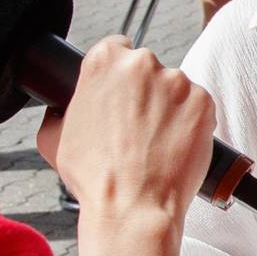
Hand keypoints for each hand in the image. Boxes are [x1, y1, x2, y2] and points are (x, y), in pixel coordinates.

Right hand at [37, 37, 215, 222]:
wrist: (132, 208)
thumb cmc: (94, 178)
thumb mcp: (53, 139)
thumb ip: (58, 112)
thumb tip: (58, 109)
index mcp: (103, 60)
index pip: (116, 48)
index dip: (118, 74)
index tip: (121, 94)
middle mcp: (141, 63)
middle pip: (147, 67)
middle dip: (144, 92)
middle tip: (137, 127)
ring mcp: (176, 81)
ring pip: (174, 87)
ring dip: (169, 108)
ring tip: (156, 143)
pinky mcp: (203, 102)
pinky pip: (198, 106)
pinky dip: (191, 123)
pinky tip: (175, 146)